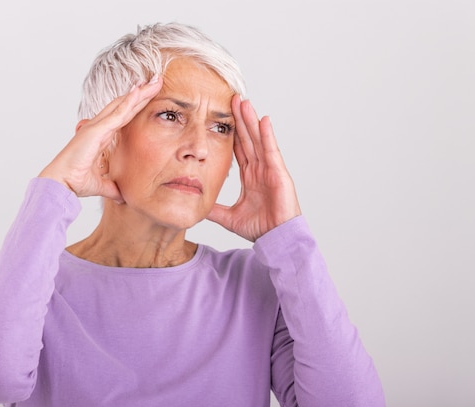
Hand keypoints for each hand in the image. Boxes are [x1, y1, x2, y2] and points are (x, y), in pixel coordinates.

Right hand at [39, 76, 162, 199]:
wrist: (60, 184)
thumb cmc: (75, 182)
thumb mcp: (102, 185)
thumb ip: (113, 188)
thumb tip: (123, 196)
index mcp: (100, 137)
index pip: (122, 116)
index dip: (136, 105)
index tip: (149, 95)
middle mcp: (98, 128)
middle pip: (124, 105)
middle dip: (141, 92)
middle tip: (157, 80)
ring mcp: (96, 127)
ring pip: (122, 105)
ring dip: (139, 92)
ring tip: (155, 80)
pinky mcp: (96, 130)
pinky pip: (116, 114)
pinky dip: (128, 102)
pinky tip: (139, 91)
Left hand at [207, 95, 301, 241]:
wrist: (276, 239)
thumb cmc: (260, 228)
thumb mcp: (229, 217)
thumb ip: (214, 210)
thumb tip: (195, 206)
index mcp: (250, 176)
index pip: (239, 149)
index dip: (231, 133)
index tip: (221, 117)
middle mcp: (260, 169)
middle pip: (248, 139)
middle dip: (240, 119)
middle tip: (232, 99)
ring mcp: (270, 169)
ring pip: (258, 140)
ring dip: (251, 120)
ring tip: (243, 102)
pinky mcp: (279, 173)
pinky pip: (271, 151)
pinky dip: (267, 135)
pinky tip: (263, 119)